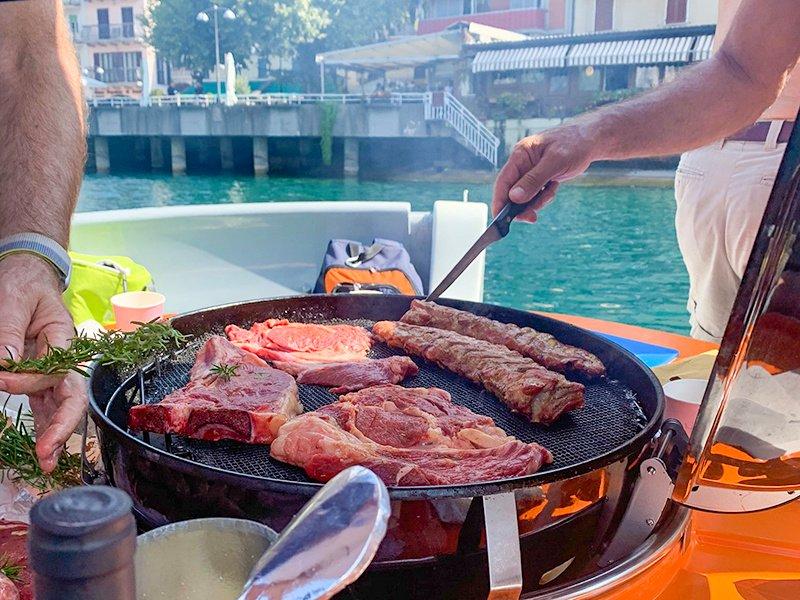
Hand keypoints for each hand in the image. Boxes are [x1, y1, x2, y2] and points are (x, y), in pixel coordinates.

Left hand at [0, 254, 85, 471]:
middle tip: (44, 454)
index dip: (28, 382)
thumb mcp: (13, 297)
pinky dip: (44, 425)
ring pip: (60, 405)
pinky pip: (44, 402)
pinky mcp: (38, 375)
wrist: (27, 273)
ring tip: (43, 462)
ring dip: (54, 434)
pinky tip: (39, 448)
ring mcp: (53, 368)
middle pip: (72, 396)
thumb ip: (9, 329)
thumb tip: (5, 361)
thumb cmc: (23, 281)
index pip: (55, 371)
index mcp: (64, 337)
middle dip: (61, 427)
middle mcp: (64, 357)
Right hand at [492, 124, 597, 222]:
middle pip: (512, 191)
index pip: (503, 181)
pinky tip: (554, 187)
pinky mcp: (539, 177)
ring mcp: (530, 171)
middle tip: (532, 217)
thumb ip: (533, 180)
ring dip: (536, 201)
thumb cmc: (574, 144)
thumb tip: (514, 197)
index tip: (499, 219)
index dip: (499, 201)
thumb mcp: (554, 162)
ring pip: (524, 196)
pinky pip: (535, 194)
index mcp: (520, 154)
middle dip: (521, 206)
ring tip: (550, 193)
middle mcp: (522, 163)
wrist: (590, 139)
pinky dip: (544, 197)